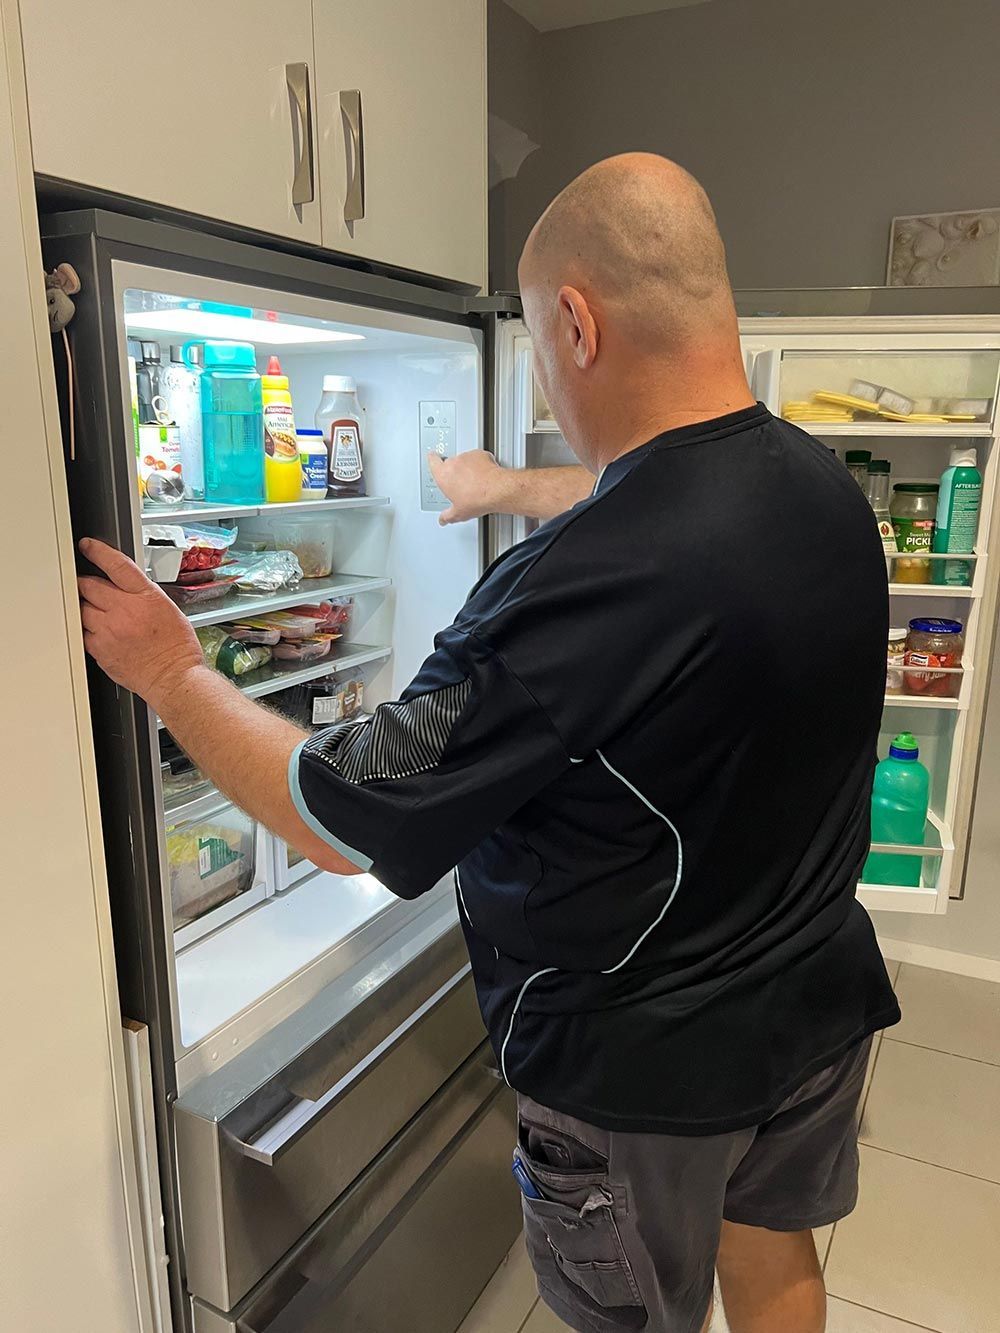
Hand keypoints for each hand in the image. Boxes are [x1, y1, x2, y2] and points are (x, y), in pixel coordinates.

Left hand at [78, 538, 203, 703]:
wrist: (173, 678)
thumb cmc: (176, 648)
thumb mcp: (168, 609)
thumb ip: (142, 595)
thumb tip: (122, 587)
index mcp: (145, 597)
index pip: (116, 565)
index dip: (98, 551)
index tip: (88, 546)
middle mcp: (124, 610)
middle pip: (89, 585)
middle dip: (87, 584)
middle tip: (91, 588)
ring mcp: (109, 630)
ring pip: (82, 609)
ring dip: (87, 608)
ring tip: (100, 614)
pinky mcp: (99, 649)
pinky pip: (83, 633)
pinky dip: (88, 630)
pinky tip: (102, 634)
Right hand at [429, 450, 509, 525]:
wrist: (495, 491)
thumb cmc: (476, 499)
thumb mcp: (458, 513)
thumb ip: (447, 516)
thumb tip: (443, 519)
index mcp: (443, 476)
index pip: (432, 462)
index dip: (433, 459)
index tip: (433, 458)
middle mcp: (453, 463)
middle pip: (449, 463)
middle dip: (454, 471)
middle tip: (461, 483)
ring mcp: (466, 457)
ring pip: (464, 460)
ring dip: (468, 468)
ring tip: (475, 481)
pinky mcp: (479, 454)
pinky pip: (477, 457)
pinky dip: (480, 464)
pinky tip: (483, 475)